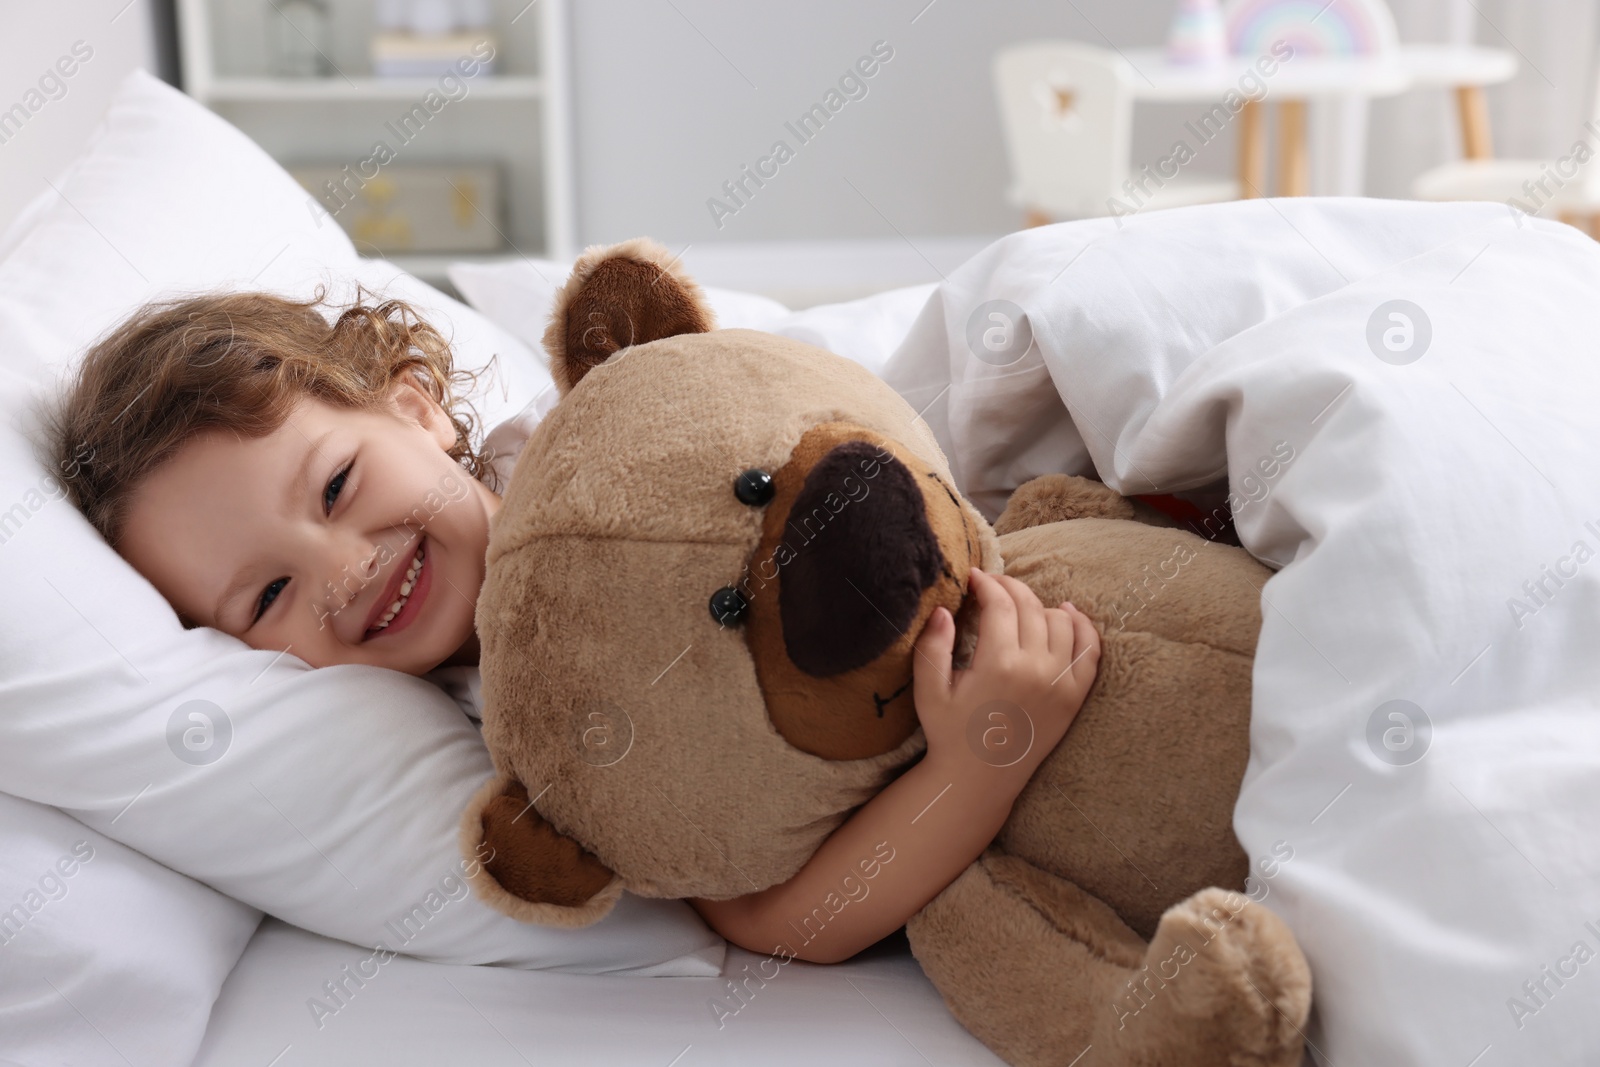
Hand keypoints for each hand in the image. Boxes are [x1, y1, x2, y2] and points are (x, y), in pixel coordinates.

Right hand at [913, 567, 1099, 779]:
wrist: (981, 779)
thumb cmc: (950, 733)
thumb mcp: (929, 691)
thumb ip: (932, 647)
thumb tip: (944, 608)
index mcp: (998, 665)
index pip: (1000, 604)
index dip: (986, 583)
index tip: (973, 577)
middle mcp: (1036, 670)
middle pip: (1030, 606)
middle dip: (1009, 587)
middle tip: (992, 585)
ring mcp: (1061, 683)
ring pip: (1061, 620)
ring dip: (1039, 605)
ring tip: (1019, 606)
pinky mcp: (1075, 696)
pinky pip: (1089, 648)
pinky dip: (1082, 625)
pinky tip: (1066, 612)